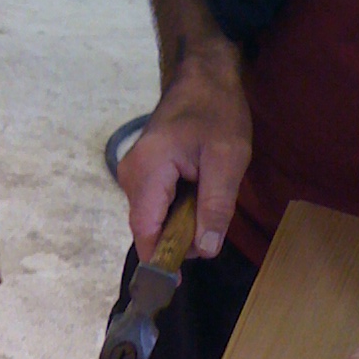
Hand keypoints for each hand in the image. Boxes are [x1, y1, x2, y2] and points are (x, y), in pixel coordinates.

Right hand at [118, 51, 251, 262]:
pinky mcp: (141, 171)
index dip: (158, 260)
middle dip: (175, 240)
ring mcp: (133, 173)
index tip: (175, 283)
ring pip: (150, 217)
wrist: (203, 74)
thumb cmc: (217, 111)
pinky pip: (153, 204)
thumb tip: (205, 250)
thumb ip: (216, 206)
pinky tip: (196, 200)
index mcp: (147, 173)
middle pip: (147, 227)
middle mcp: (131, 176)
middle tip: (210, 232)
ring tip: (206, 211)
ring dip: (177, 225)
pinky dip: (173, 211)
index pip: (145, 231)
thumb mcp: (228, 159)